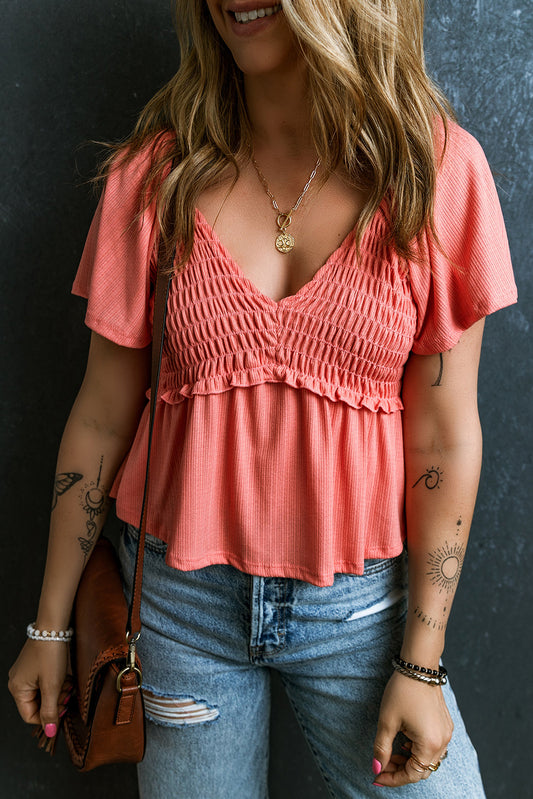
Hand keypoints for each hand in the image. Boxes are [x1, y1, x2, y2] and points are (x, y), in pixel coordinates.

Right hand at [8, 639, 72, 737]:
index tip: (63, 709)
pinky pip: (45, 682)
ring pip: (43, 694)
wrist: (53, 626)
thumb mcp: (53, 685)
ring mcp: (25, 674)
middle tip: (68, 694)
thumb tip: (49, 732)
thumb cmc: (51, 653)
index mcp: (17, 689)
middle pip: (38, 705)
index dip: (48, 717)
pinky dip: (56, 683)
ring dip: (57, 693)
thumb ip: (50, 710)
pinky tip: (65, 678)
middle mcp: (18, 682)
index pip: (31, 716)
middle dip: (55, 702)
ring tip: (68, 684)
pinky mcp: (34, 666)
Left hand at [372, 671, 452, 786]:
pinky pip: (433, 746)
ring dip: (409, 760)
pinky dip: (418, 749)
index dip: (393, 778)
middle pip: (422, 770)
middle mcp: (443, 742)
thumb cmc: (402, 691)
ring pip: (428, 759)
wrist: (418, 665)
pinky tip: (404, 740)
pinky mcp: (445, 725)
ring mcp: (446, 733)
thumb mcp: (387, 721)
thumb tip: (377, 769)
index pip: (412, 774)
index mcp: (430, 744)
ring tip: (392, 752)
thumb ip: (382, 748)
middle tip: (382, 764)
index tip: (376, 777)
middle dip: (400, 770)